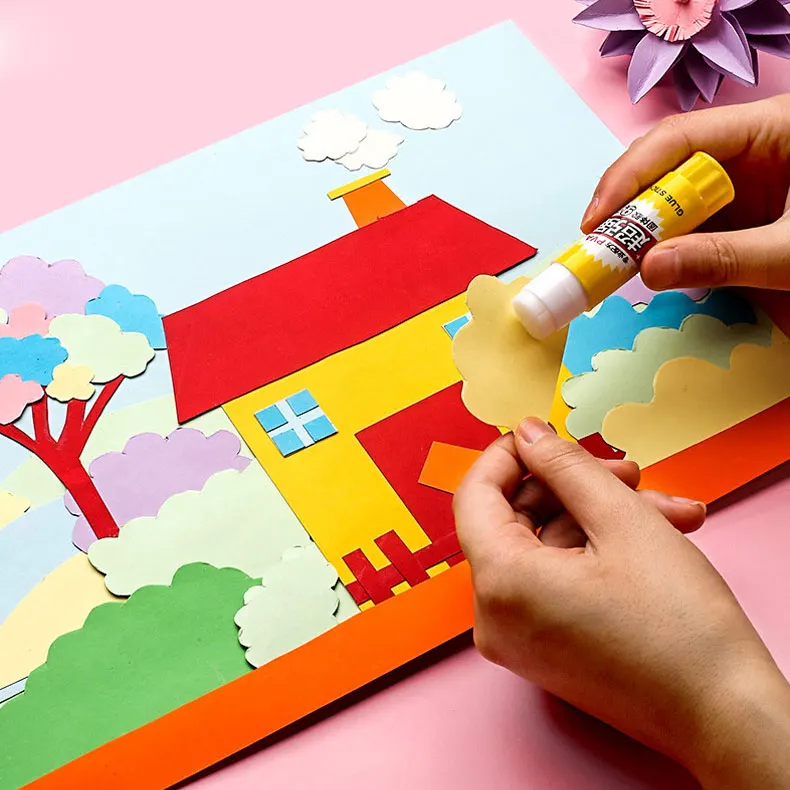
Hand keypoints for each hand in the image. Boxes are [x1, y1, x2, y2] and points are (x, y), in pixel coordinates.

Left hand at [454, 419, 789, 787]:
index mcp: (500, 585)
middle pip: (517, 520)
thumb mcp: (622, 520)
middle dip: (575, 487)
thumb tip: (528, 435)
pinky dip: (596, 554)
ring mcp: (518, 638)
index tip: (540, 434)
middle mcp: (495, 618)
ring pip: (546, 548)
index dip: (508, 455)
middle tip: (625, 471)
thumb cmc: (681, 630)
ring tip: (665, 510)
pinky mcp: (544, 649)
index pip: (475, 495)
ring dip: (600, 519)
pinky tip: (654, 537)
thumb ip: (564, 466)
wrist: (726, 717)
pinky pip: (554, 580)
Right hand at [582, 95, 789, 290]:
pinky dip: (666, 243)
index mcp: (770, 128)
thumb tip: (649, 271)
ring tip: (614, 259)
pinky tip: (649, 263)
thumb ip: (726, 258)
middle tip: (597, 245)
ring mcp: (744, 177)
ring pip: (675, 193)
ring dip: (643, 227)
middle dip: (629, 204)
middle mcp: (748, 146)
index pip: (680, 138)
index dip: (630, 177)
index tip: (597, 220)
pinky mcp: (742, 207)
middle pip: (668, 163)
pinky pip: (692, 219)